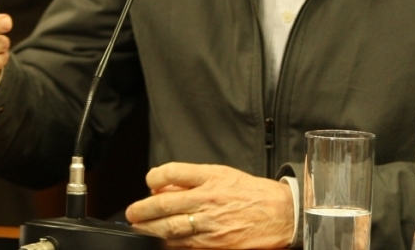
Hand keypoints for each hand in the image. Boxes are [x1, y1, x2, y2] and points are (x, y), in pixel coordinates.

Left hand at [125, 163, 294, 247]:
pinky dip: (169, 244)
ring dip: (150, 230)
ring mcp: (210, 223)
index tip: (149, 181)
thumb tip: (167, 186)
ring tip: (140, 229)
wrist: (282, 214)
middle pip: (165, 203)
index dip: (155, 176)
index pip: (173, 172)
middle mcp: (208, 198)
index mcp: (212, 177)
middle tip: (132, 213)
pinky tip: (162, 242)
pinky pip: (184, 245)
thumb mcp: (226, 175)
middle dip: (142, 210)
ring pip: (170, 228)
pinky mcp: (214, 243)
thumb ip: (196, 180)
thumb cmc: (255, 193)